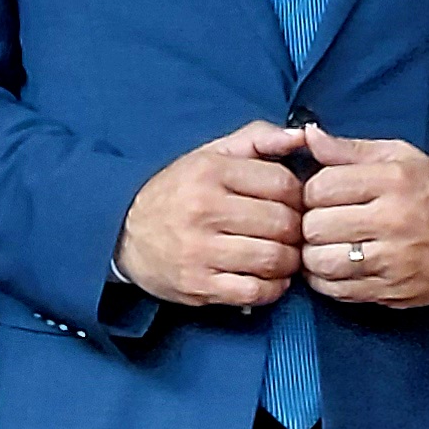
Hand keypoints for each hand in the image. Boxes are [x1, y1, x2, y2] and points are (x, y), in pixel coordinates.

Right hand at [115, 123, 309, 308]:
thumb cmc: (178, 192)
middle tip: (293, 233)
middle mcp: (204, 209)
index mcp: (210, 172)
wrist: (124, 234)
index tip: (292, 204)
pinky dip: (273, 288)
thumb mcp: (211, 154)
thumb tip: (303, 136)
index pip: (282, 183)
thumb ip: (258, 139)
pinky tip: (270, 278)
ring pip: (273, 259)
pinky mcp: (198, 285)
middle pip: (282, 223)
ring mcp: (200, 251)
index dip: (298, 196)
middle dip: (297, 230)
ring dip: (289, 261)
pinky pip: (254, 291)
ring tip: (284, 255)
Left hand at [295, 132, 428, 308]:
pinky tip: (335, 268)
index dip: (312, 191)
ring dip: (314, 254)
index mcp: (392, 181)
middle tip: (322, 221)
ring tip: (325, 245)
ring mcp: (392, 261)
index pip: (320, 187)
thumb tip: (308, 136)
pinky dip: (326, 280)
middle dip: (311, 223)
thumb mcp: (401, 157)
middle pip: (315, 226)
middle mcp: (392, 222)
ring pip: (320, 262)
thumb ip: (350, 149)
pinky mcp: (391, 291)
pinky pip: (337, 290)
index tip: (322, 195)